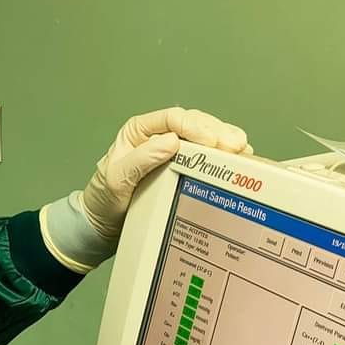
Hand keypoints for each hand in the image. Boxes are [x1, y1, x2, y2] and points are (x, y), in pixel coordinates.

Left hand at [41, 107, 250, 272]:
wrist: (102, 225)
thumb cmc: (104, 199)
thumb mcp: (117, 178)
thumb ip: (142, 159)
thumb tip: (171, 142)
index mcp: (140, 131)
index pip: (172, 118)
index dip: (195, 126)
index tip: (212, 141)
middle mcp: (159, 137)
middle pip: (194, 124)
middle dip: (217, 132)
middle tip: (236, 145)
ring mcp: (173, 153)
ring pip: (205, 138)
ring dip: (225, 142)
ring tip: (243, 151)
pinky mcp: (183, 170)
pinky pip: (206, 158)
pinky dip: (223, 158)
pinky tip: (238, 163)